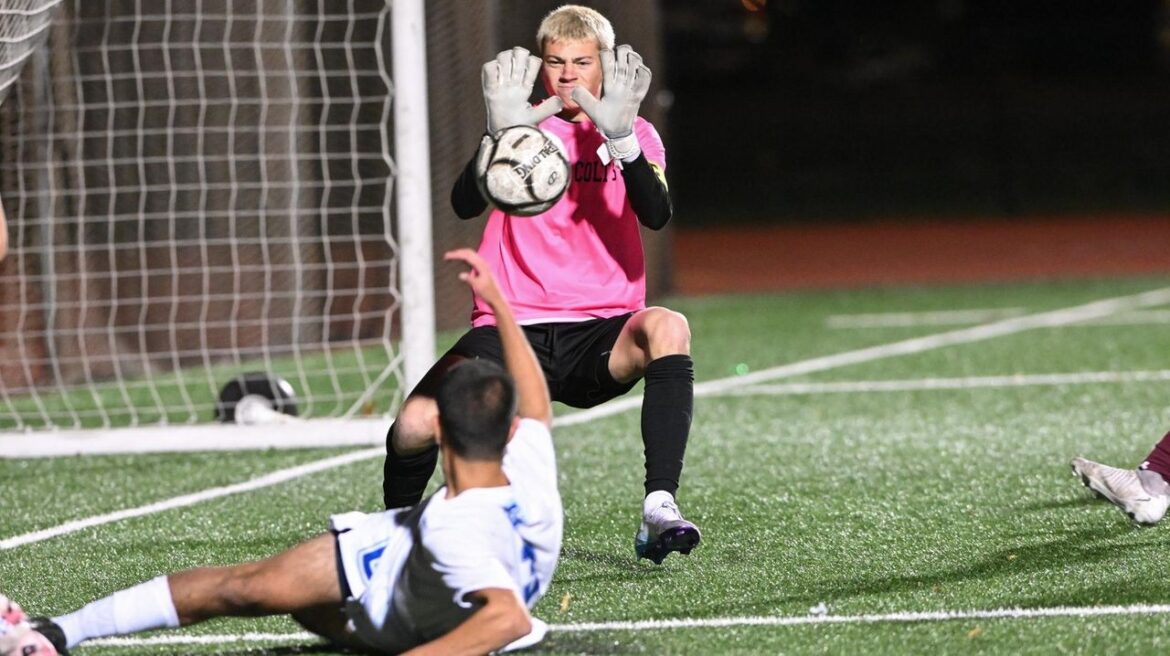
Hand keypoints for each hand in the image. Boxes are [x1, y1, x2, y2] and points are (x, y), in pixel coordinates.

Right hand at [445, 248, 504, 308]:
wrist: (497, 298)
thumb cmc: (488, 293)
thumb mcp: (478, 287)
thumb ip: (469, 279)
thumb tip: (460, 275)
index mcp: (482, 266)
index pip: (467, 255)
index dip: (456, 254)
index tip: (446, 256)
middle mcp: (483, 263)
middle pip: (469, 252)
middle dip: (457, 252)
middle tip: (447, 255)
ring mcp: (483, 266)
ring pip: (471, 255)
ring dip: (461, 254)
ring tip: (451, 257)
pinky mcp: (483, 269)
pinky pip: (473, 260)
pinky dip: (465, 258)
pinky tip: (461, 261)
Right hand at [482, 47, 563, 134]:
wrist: (505, 138)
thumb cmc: (520, 127)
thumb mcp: (536, 117)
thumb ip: (548, 108)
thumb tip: (560, 101)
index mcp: (526, 85)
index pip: (532, 62)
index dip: (532, 63)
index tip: (529, 78)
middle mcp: (514, 81)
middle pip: (517, 53)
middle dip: (519, 57)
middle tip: (518, 72)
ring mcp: (501, 83)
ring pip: (503, 56)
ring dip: (506, 62)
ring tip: (506, 77)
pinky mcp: (489, 88)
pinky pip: (488, 67)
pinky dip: (493, 70)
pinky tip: (497, 81)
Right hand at [570, 45, 650, 161]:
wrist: (621, 134)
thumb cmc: (605, 122)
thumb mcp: (591, 110)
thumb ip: (581, 97)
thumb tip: (573, 87)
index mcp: (610, 89)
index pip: (608, 64)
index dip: (605, 53)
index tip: (603, 52)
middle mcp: (623, 87)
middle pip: (624, 60)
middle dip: (621, 51)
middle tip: (618, 52)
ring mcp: (633, 89)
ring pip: (636, 65)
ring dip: (633, 57)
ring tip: (628, 56)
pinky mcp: (640, 93)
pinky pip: (646, 77)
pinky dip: (643, 69)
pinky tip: (637, 68)